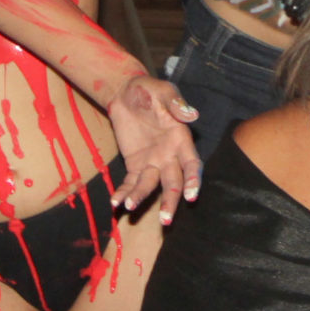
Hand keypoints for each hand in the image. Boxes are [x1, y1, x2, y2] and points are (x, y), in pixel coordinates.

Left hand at [106, 73, 202, 221]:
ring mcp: (152, 162)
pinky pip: (131, 182)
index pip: (191, 163)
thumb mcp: (162, 92)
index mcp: (180, 139)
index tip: (191, 195)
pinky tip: (116, 202)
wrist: (125, 92)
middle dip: (171, 201)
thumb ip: (175, 104)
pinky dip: (124, 193)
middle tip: (166, 220)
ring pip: (150, 185)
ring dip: (141, 197)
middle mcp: (169, 155)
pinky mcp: (135, 165)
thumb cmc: (149, 90)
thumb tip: (192, 114)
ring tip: (130, 207)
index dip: (193, 180)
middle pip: (173, 182)